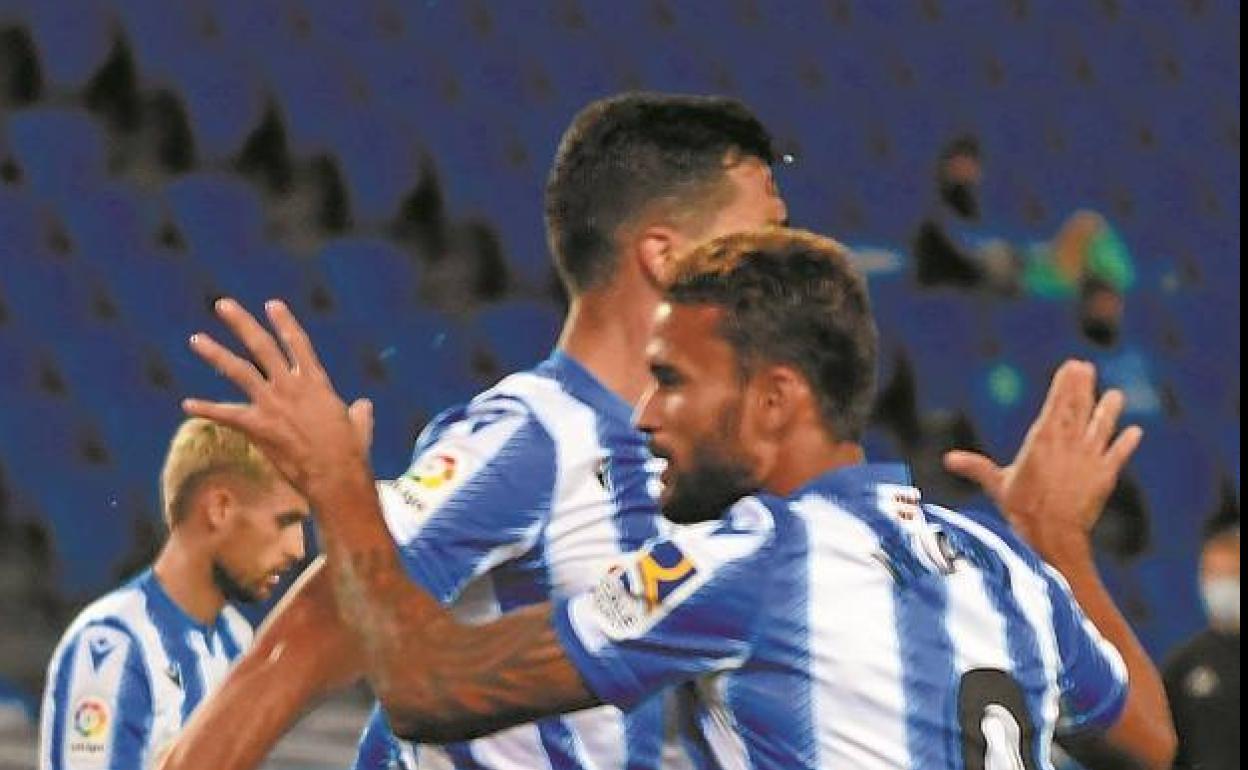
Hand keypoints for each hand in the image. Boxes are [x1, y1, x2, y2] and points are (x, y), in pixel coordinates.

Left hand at [183, 298, 374, 498]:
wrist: (336, 476)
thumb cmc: (352, 453)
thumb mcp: (361, 425)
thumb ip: (360, 411)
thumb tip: (364, 405)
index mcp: (317, 383)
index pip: (298, 343)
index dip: (284, 322)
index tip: (271, 304)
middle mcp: (292, 386)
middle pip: (262, 346)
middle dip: (242, 323)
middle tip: (223, 305)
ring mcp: (273, 405)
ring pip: (238, 371)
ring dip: (215, 353)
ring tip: (195, 339)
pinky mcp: (259, 427)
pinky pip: (226, 415)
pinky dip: (206, 409)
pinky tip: (187, 404)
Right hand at [943, 360, 1142, 562]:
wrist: (1053, 535)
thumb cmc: (1022, 510)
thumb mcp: (997, 485)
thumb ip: (976, 467)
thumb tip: (948, 460)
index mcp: (1042, 440)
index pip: (1057, 404)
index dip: (1065, 384)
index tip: (1072, 365)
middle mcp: (1068, 443)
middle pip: (1078, 408)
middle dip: (1083, 386)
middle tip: (1087, 367)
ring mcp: (1089, 458)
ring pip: (1101, 426)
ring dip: (1109, 409)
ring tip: (1115, 395)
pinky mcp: (1105, 475)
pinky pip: (1118, 454)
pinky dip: (1126, 443)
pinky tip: (1134, 432)